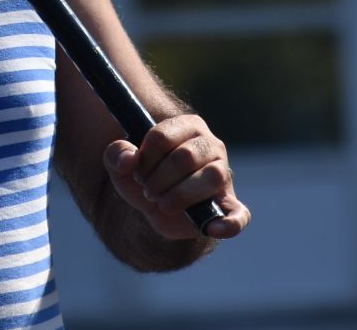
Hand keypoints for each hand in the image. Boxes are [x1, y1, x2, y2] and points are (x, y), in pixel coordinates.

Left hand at [102, 114, 248, 242]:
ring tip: (163, 204)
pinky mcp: (229, 205)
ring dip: (179, 195)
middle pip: (185, 156)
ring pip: (211, 177)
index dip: (144, 159)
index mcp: (187, 126)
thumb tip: (129, 159)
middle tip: (148, 190)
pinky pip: (239, 214)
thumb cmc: (144, 177)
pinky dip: (229, 223)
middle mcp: (211, 145)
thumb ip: (116, 154)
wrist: (157, 206)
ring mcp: (223, 174)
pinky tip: (212, 228)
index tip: (137, 171)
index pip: (162, 136)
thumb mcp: (122, 166)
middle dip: (158, 179)